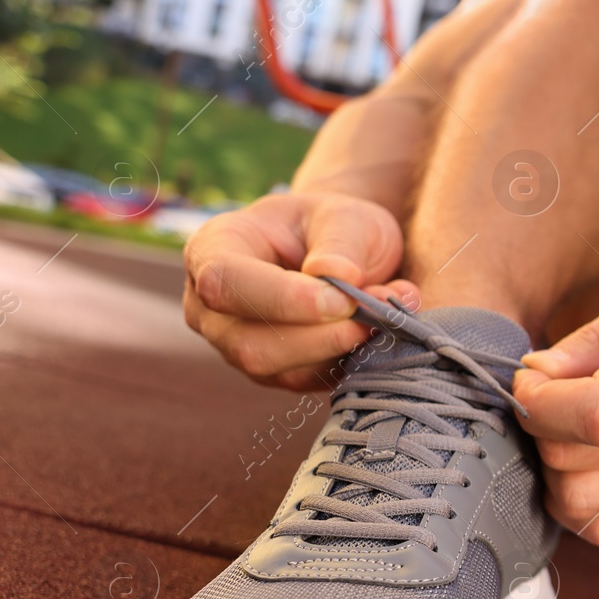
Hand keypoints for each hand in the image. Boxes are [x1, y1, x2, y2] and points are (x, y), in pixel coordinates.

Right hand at [183, 192, 420, 389]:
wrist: (340, 251)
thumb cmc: (333, 226)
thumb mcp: (346, 216)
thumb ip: (341, 243)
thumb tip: (337, 276)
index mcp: (212, 249)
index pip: (225, 283)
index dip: (284, 299)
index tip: (343, 299)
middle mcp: (211, 306)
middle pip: (250, 343)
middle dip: (321, 335)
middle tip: (378, 310)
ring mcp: (237, 346)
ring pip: (281, 371)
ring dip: (342, 348)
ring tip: (387, 313)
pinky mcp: (274, 373)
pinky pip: (309, 381)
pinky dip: (350, 360)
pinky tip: (376, 330)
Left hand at [514, 279, 598, 544]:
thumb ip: (592, 337)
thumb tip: (536, 375)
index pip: (595, 412)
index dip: (540, 401)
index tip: (534, 382)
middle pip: (573, 459)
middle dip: (540, 428)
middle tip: (550, 401)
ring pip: (577, 502)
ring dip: (553, 470)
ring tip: (568, 435)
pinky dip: (577, 501)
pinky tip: (588, 466)